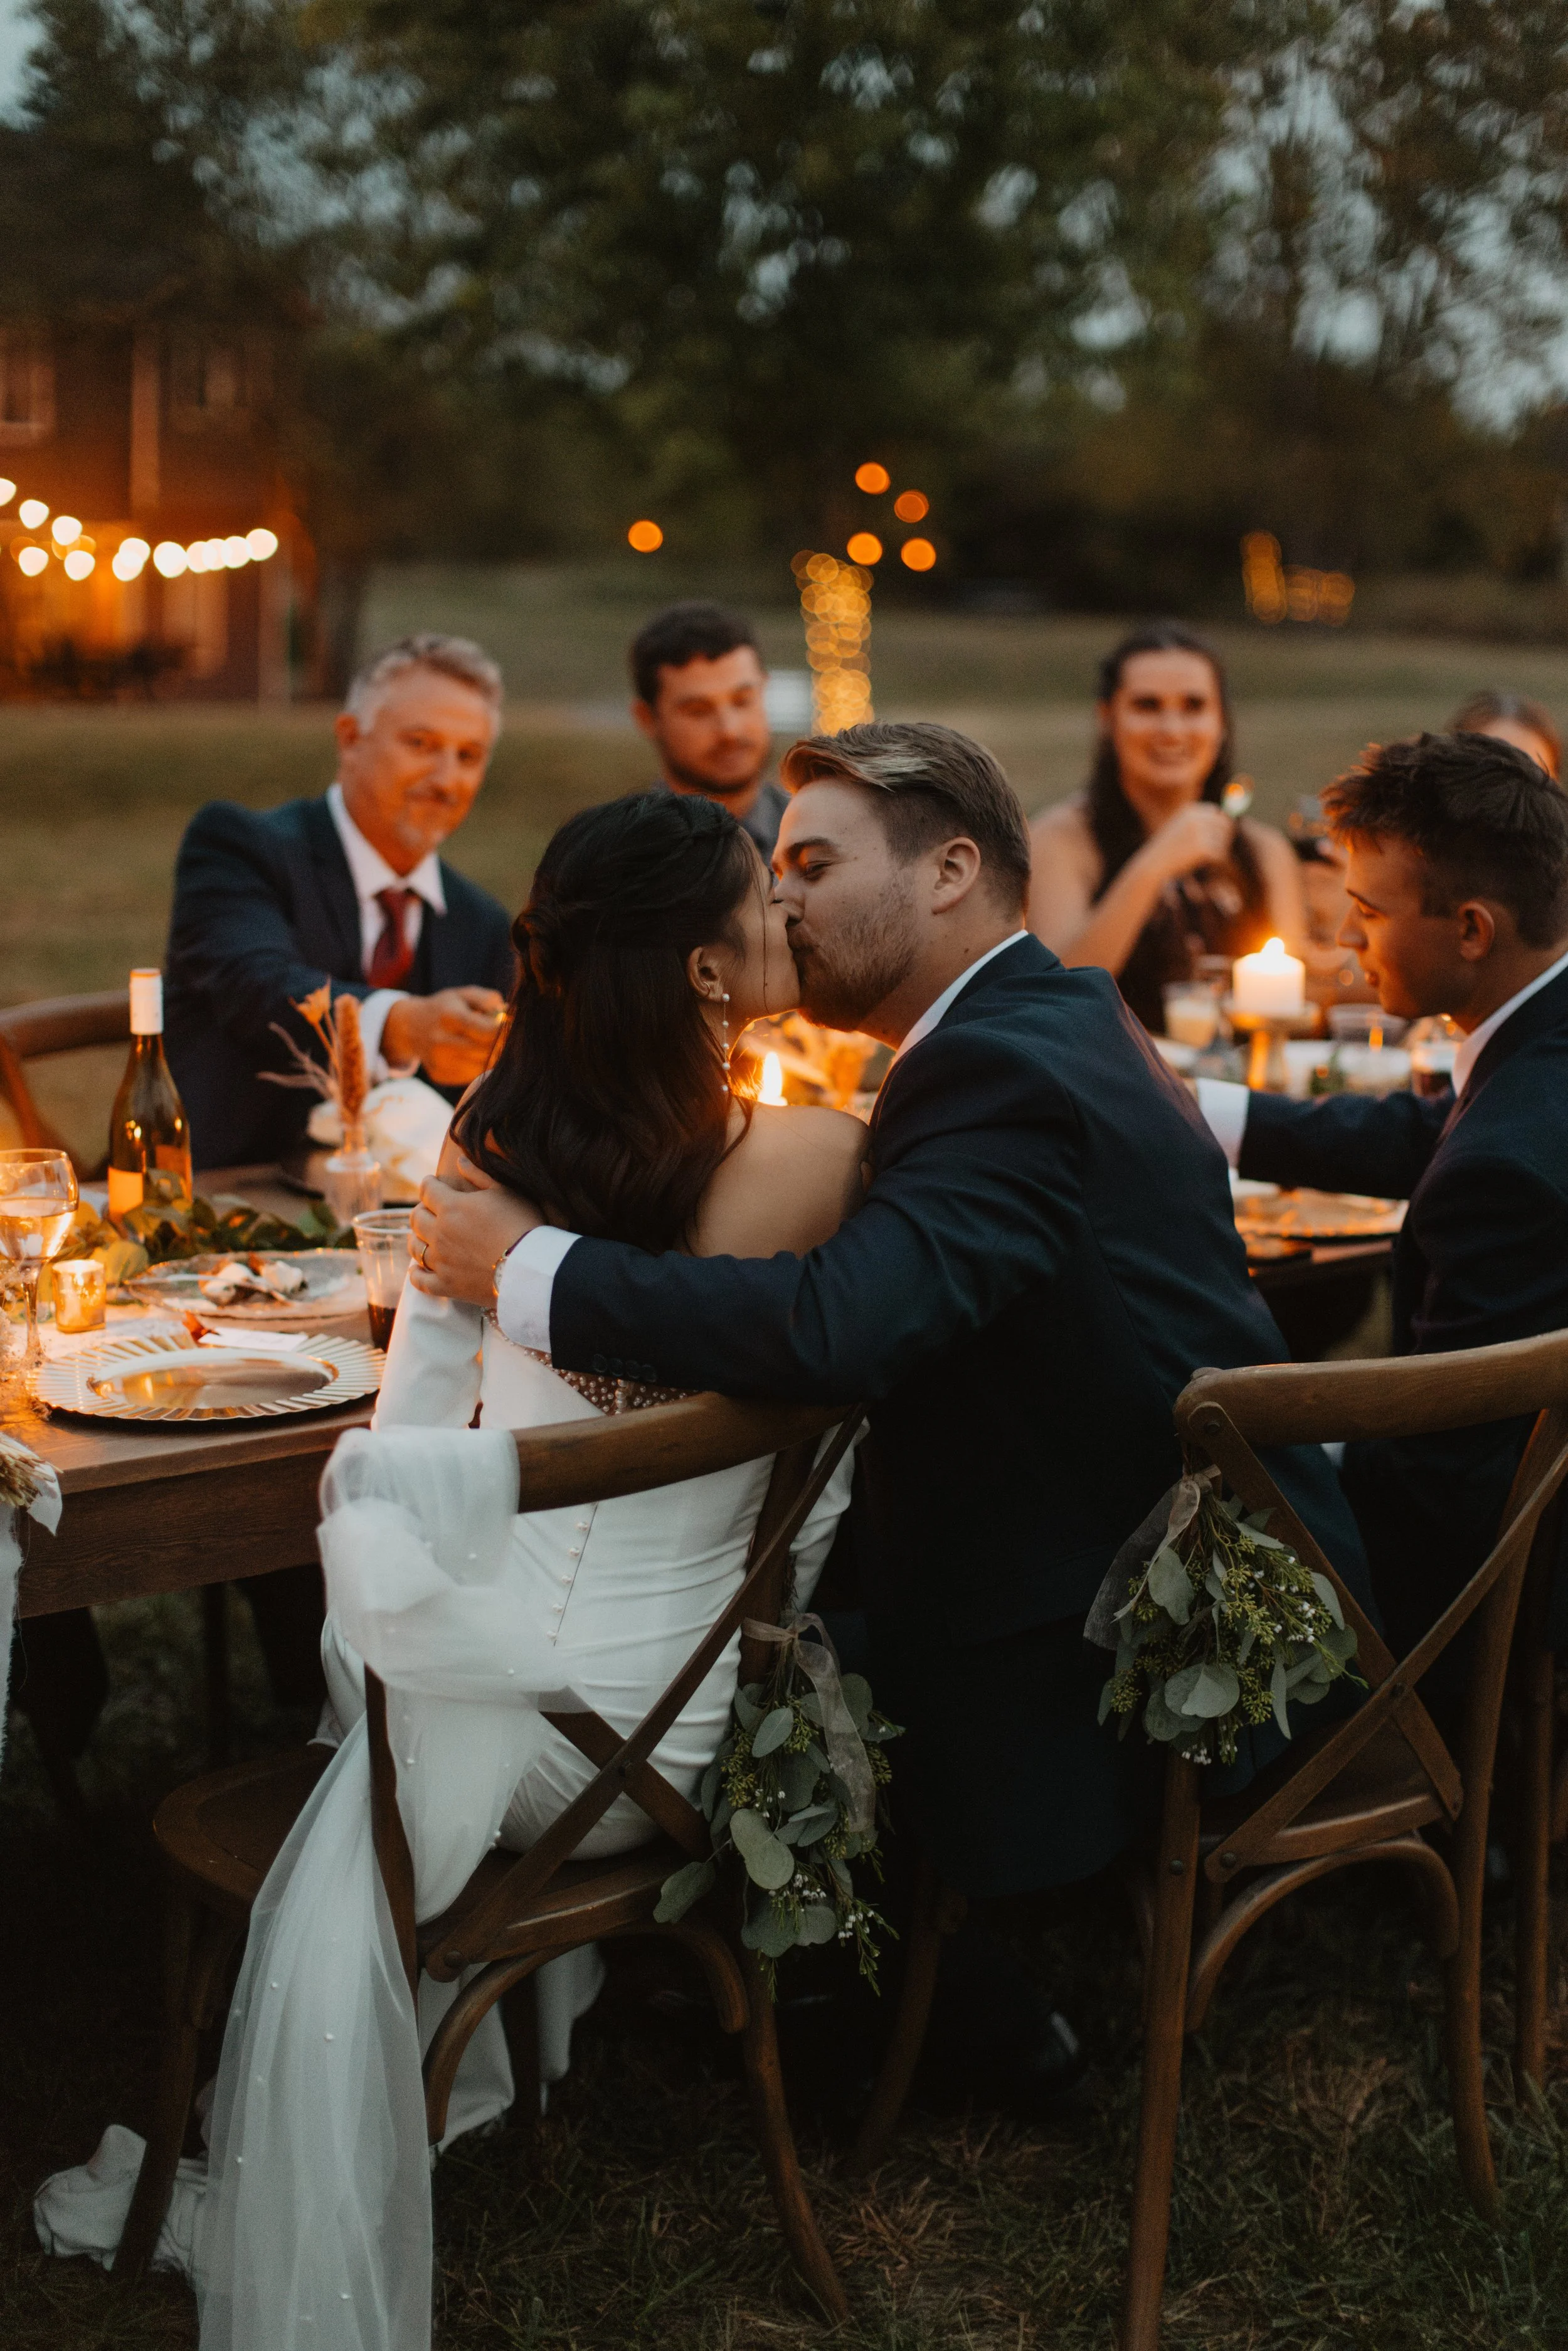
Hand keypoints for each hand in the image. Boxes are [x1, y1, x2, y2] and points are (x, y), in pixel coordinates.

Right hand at [383, 987, 505, 1085]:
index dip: (506, 1032)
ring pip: (482, 1067)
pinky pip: (472, 1075)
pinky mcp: (440, 1076)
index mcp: (449, 1017)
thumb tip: (507, 1015)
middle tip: (505, 1038)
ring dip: (491, 1057)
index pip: (488, 1032)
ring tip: (486, 1044)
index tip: (511, 1027)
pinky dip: (478, 1066)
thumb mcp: (464, 994)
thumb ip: (488, 1000)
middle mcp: (441, 1042)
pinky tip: (472, 1054)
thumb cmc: (445, 1007)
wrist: (410, 1027)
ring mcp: (439, 1062)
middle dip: (502, 1046)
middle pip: (488, 1052)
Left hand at [408, 1170, 541, 1303]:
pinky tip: (417, 1270)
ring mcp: (440, 1261)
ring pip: (414, 1247)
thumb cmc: (522, 1224)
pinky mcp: (446, 1285)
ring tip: (422, 1236)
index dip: (428, 1183)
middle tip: (430, 1209)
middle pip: (416, 1218)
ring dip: (416, 1238)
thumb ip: (478, 1176)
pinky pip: (419, 1281)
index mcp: (451, 1206)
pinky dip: (416, 1274)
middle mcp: (439, 1232)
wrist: (530, 1266)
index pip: (427, 1190)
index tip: (433, 1183)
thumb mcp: (504, 1192)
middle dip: (421, 1209)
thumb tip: (459, 1161)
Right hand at [1146, 802, 1234, 884]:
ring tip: (1200, 857)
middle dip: (1224, 837)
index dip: (1219, 825)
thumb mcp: (1180, 829)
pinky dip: (1214, 861)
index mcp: (1191, 810)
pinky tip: (1200, 863)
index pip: (1216, 812)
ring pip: (1223, 841)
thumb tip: (1226, 819)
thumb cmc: (1166, 848)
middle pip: (1225, 824)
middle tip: (1216, 849)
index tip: (1217, 835)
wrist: (1154, 863)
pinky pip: (1220, 854)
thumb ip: (1200, 823)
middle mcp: (1197, 818)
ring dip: (1217, 850)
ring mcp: (1200, 833)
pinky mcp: (1203, 848)